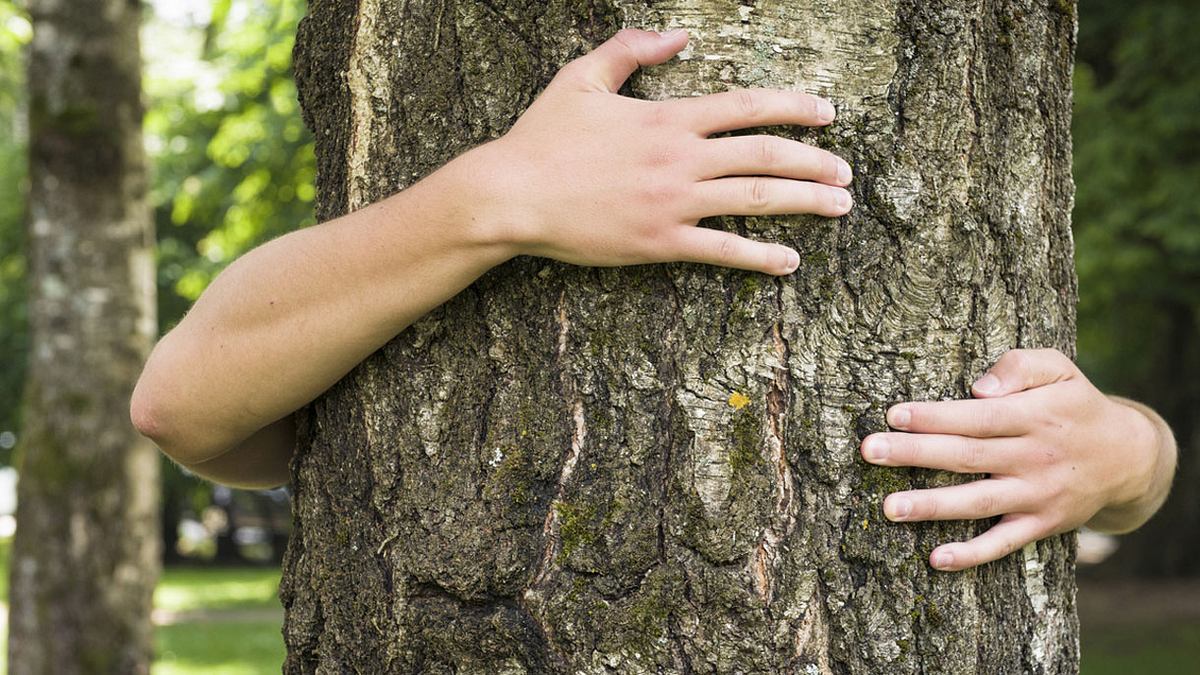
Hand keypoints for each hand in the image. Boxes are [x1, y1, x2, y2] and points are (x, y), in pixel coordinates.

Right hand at [470, 28, 852, 274]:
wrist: (511, 195)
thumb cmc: (543, 138)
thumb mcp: (582, 77)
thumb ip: (632, 49)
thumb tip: (678, 34)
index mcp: (668, 118)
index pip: (748, 106)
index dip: (795, 108)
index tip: (828, 113)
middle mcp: (680, 159)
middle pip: (765, 156)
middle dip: (814, 162)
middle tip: (845, 171)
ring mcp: (673, 203)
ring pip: (755, 200)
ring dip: (804, 202)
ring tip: (838, 206)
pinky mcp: (659, 243)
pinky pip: (721, 250)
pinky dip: (759, 256)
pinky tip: (789, 261)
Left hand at [860, 349, 1162, 571]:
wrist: (1128, 458)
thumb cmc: (1074, 404)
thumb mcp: (1059, 369)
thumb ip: (1020, 366)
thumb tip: (978, 387)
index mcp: (1034, 416)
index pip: (976, 417)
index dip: (935, 417)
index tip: (894, 415)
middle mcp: (1033, 457)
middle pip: (967, 456)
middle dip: (915, 454)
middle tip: (870, 451)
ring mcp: (1036, 495)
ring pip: (978, 502)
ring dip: (932, 506)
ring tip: (889, 507)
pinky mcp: (1040, 525)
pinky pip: (1003, 543)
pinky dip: (971, 554)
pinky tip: (936, 559)